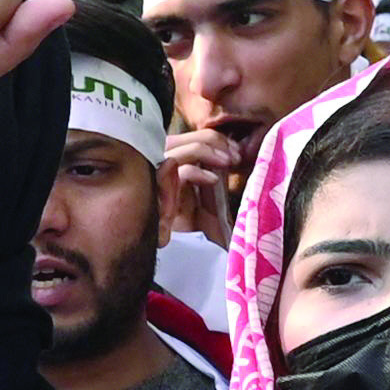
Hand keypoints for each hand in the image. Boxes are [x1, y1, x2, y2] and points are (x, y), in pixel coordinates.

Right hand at [159, 125, 248, 243]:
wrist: (192, 251)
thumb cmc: (199, 224)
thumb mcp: (209, 190)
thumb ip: (212, 167)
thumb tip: (228, 147)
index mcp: (168, 166)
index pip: (183, 138)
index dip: (210, 137)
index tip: (235, 148)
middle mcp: (157, 170)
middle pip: (177, 139)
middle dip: (210, 140)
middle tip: (235, 153)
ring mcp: (154, 182)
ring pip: (175, 150)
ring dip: (206, 150)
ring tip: (228, 161)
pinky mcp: (158, 197)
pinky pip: (177, 174)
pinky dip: (198, 172)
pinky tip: (214, 180)